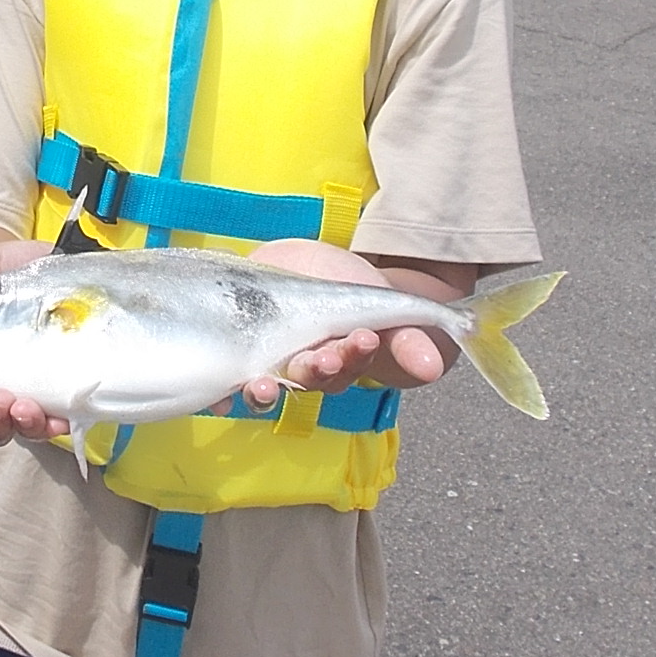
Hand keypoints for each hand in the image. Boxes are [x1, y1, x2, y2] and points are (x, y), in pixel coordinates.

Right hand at [0, 229, 67, 444]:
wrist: (51, 263)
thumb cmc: (8, 272)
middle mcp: (2, 384)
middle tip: (0, 401)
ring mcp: (34, 388)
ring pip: (26, 426)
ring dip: (27, 426)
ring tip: (29, 410)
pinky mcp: (64, 384)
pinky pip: (62, 415)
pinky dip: (61, 421)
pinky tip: (63, 418)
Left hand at [225, 239, 457, 409]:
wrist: (298, 263)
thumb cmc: (344, 287)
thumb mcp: (381, 305)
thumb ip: (409, 337)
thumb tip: (434, 367)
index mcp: (341, 361)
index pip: (350, 367)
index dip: (355, 356)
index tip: (362, 337)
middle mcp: (304, 370)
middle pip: (310, 380)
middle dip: (316, 369)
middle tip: (321, 356)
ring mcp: (268, 363)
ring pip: (269, 390)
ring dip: (267, 392)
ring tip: (264, 385)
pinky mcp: (233, 355)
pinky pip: (225, 383)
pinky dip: (222, 392)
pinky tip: (220, 394)